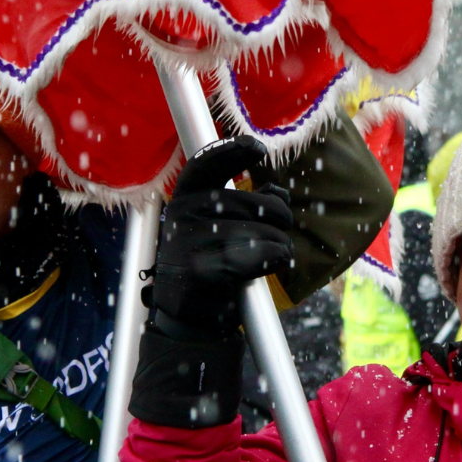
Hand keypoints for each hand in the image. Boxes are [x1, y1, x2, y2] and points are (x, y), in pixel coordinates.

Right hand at [149, 136, 293, 333]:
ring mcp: (190, 242)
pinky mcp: (202, 271)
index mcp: (185, 197)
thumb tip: (277, 192)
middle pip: (254, 203)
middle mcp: (183, 214)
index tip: (257, 149)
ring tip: (265, 257)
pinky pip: (261, 256)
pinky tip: (267, 267)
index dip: (231, 152)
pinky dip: (274, 260)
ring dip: (278, 245)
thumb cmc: (211, 260)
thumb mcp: (219, 225)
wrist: (189, 313)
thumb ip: (246, 204)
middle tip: (278, 230)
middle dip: (278, 217)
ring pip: (263, 232)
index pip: (206, 164)